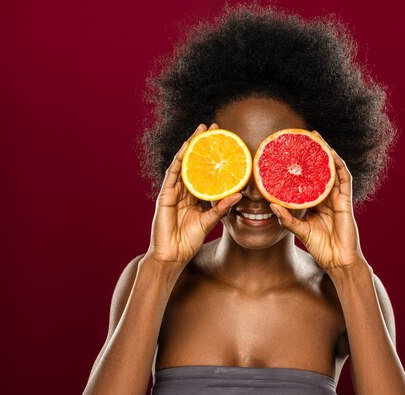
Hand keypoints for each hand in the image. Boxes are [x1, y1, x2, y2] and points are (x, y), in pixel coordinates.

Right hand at [142, 123, 241, 266]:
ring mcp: (172, 192)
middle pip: (194, 163)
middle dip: (202, 145)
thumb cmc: (188, 242)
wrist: (171, 256)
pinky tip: (187, 148)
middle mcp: (183, 191)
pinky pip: (173, 174)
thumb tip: (239, 194)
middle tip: (214, 127)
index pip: (204, 172)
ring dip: (191, 146)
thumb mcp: (209, 222)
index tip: (225, 142)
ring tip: (201, 130)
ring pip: (183, 164)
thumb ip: (221, 208)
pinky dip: (180, 160)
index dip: (212, 157)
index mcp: (193, 197)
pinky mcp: (165, 196)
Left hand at [269, 131, 366, 272]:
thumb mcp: (300, 230)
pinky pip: (344, 179)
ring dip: (326, 153)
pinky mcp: (345, 202)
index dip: (302, 167)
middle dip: (314, 154)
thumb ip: (287, 219)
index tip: (290, 154)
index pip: (308, 180)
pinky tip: (331, 153)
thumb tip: (270, 205)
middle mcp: (327, 198)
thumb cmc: (321, 248)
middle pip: (321, 171)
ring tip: (317, 138)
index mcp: (317, 204)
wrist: (339, 261)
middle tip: (304, 137)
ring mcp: (337, 199)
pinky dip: (338, 165)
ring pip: (333, 170)